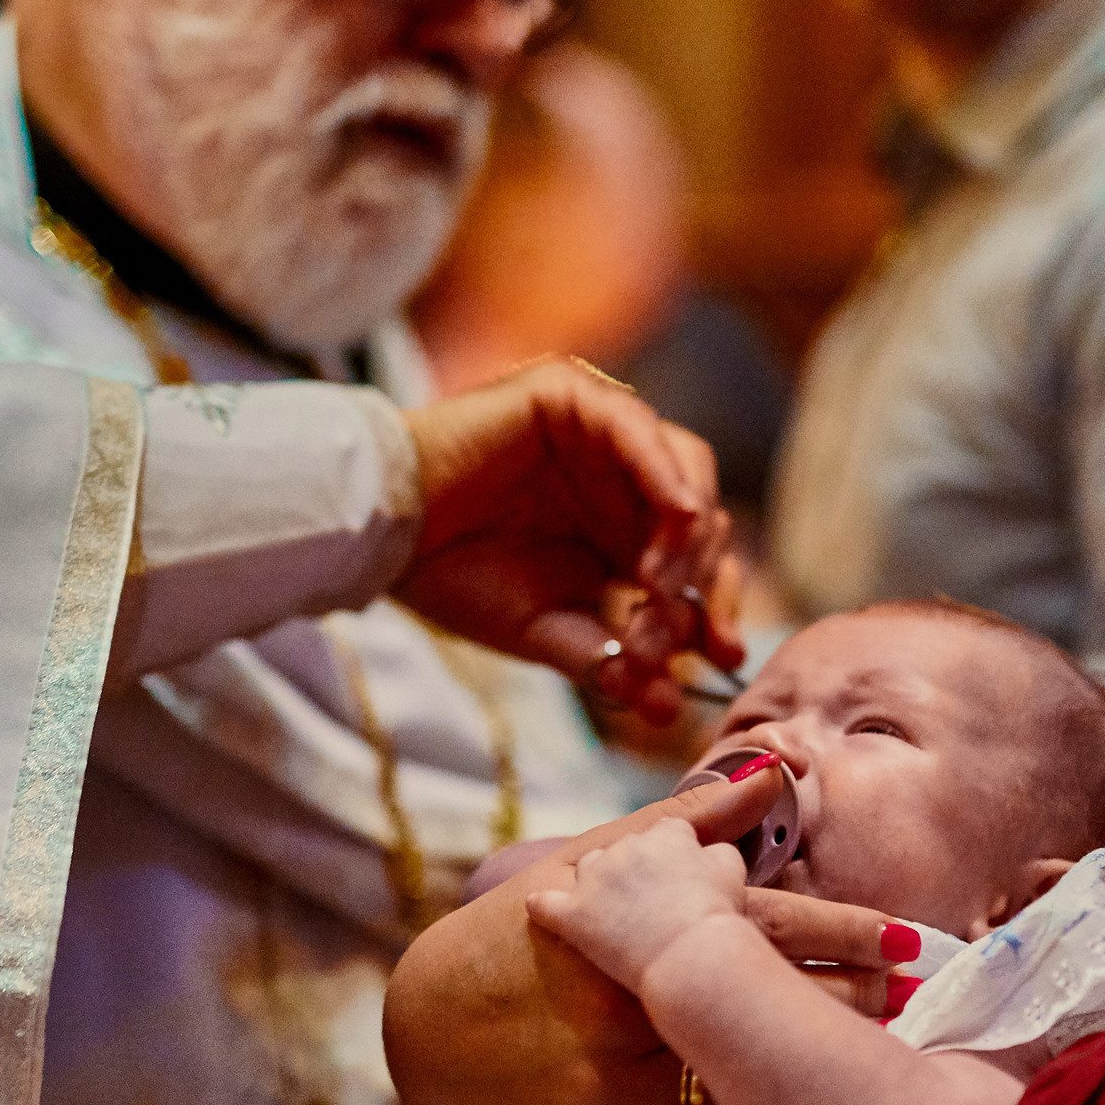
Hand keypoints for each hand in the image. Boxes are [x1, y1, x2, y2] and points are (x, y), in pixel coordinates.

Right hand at [386, 773, 901, 1104]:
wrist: (426, 1023)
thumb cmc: (519, 934)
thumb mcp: (593, 863)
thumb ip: (688, 821)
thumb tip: (771, 767)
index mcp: (645, 930)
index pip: (766, 924)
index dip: (847, 934)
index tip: (917, 942)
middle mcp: (639, 999)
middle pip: (770, 1002)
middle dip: (855, 1004)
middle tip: (928, 1005)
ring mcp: (622, 1072)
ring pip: (742, 1079)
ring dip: (817, 1076)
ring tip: (891, 1076)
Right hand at [396, 357, 741, 722]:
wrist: (385, 534)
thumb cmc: (453, 577)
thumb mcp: (545, 630)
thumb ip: (608, 659)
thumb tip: (668, 707)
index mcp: (620, 531)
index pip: (697, 565)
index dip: (715, 608)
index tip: (720, 659)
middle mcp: (622, 480)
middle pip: (704, 521)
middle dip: (699, 583)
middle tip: (670, 635)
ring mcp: (602, 435)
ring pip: (687, 470)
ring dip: (687, 534)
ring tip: (660, 587)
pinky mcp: (574, 398)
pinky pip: (639, 429)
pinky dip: (665, 472)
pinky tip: (677, 517)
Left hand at [526, 819, 746, 991]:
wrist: (688, 965)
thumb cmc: (718, 922)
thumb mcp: (732, 871)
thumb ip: (728, 836)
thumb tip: (760, 779)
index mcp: (668, 835)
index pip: (671, 834)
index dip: (681, 858)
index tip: (689, 880)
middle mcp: (625, 849)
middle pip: (630, 853)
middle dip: (642, 873)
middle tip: (660, 908)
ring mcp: (593, 881)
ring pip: (590, 873)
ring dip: (600, 888)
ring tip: (619, 920)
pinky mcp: (566, 916)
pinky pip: (546, 906)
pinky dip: (549, 910)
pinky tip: (549, 917)